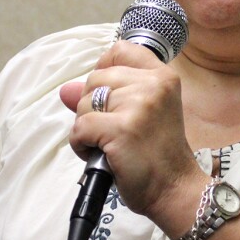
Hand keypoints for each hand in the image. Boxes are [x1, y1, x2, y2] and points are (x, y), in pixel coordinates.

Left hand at [59, 41, 203, 219]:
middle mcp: (152, 84)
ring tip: (109, 144)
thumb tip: (65, 90)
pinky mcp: (121, 128)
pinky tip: (100, 154)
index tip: (110, 95)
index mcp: (162, 76)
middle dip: (92, 106)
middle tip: (113, 130)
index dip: (104, 69)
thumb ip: (104, 95)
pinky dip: (80, 144)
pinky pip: (79, 127)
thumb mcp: (140, 114)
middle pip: (95, 78)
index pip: (120, 50)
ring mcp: (138, 105)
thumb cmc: (157, 154)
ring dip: (86, 126)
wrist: (174, 189)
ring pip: (84, 103)